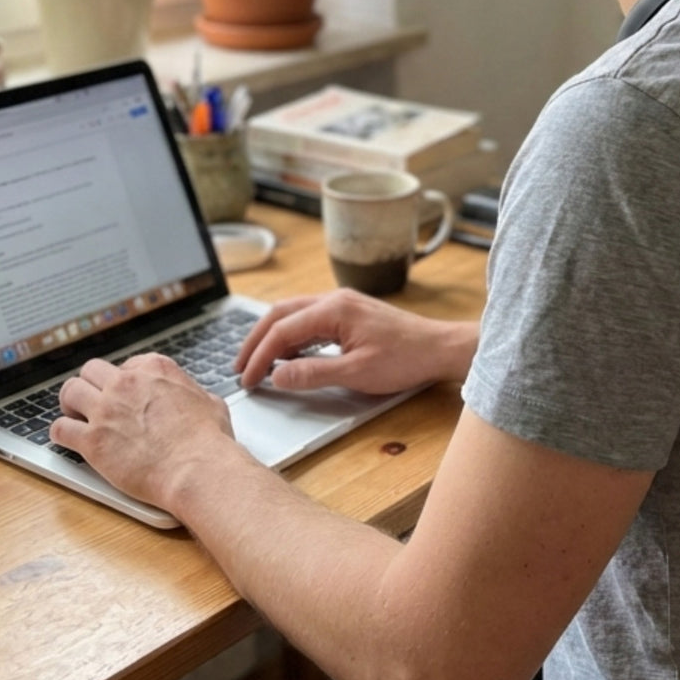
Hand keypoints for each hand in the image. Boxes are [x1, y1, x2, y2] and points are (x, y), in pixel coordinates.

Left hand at [52, 353, 236, 506]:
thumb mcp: (210, 402)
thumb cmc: (208, 441)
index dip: (123, 382)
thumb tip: (196, 400)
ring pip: (69, 392)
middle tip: (94, 403)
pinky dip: (61, 433)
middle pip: (91, 371)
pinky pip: (59, 429)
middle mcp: (126, 384)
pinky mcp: (92, 441)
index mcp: (155, 369)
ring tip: (76, 418)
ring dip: (70, 404)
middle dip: (92, 386)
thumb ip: (192, 394)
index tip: (124, 396)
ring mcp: (106, 410)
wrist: (196, 469)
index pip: (126, 365)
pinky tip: (69, 440)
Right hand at [234, 289, 477, 394]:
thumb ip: (313, 373)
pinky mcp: (349, 314)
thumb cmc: (405, 359)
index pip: (281, 331)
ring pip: (293, 314)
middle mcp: (334, 299)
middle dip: (255, 341)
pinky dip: (292, 337)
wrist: (439, 348)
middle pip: (280, 314)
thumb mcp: (356, 373)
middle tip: (240, 368)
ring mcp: (342, 304)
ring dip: (272, 337)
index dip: (259, 357)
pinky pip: (310, 320)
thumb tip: (276, 376)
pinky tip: (289, 357)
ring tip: (257, 364)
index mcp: (333, 309)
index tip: (247, 381)